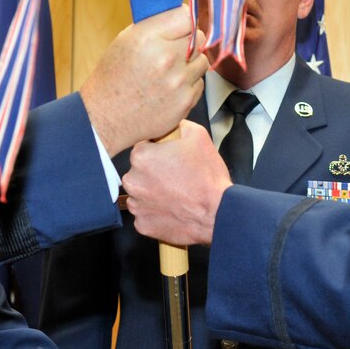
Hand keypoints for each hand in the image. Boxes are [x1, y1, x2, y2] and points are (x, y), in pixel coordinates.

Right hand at [81, 5, 208, 155]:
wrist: (106, 117)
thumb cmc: (114, 77)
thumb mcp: (125, 40)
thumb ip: (156, 26)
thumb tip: (183, 15)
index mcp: (148, 38)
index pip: (186, 16)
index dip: (182, 22)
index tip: (177, 28)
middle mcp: (166, 58)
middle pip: (199, 37)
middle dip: (188, 42)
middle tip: (172, 51)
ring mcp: (178, 82)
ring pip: (203, 60)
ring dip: (190, 64)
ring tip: (169, 72)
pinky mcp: (186, 101)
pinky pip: (199, 83)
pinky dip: (188, 84)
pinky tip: (169, 89)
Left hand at [124, 120, 230, 244]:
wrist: (217, 212)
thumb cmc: (207, 177)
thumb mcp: (199, 136)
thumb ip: (180, 125)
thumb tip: (174, 124)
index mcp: (141, 157)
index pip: (143, 147)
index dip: (159, 151)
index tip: (171, 159)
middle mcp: (133, 181)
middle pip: (139, 172)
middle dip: (154, 173)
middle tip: (176, 177)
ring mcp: (137, 205)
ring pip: (140, 193)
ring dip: (153, 193)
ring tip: (175, 194)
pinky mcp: (142, 224)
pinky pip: (145, 214)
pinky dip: (155, 212)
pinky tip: (172, 208)